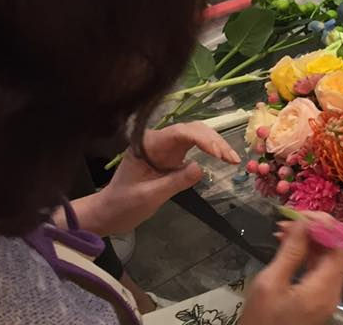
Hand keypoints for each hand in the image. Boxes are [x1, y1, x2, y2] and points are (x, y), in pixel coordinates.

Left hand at [95, 123, 240, 233]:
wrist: (109, 213)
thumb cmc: (123, 205)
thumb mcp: (149, 196)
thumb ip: (175, 181)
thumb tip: (201, 168)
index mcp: (148, 144)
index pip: (181, 132)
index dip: (204, 139)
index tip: (220, 154)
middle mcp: (158, 140)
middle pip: (192, 130)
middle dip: (214, 141)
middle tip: (233, 159)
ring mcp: (165, 146)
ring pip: (196, 135)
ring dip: (215, 144)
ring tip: (232, 159)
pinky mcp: (170, 155)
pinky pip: (193, 145)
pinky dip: (209, 149)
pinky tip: (221, 157)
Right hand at [240, 217, 342, 324]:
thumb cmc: (261, 322)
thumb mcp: (270, 284)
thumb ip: (291, 251)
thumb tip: (303, 221)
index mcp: (325, 288)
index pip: (341, 245)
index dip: (326, 224)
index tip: (302, 214)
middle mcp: (332, 291)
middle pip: (336, 250)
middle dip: (316, 229)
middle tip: (290, 220)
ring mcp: (326, 297)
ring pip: (327, 258)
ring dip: (310, 240)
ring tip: (284, 230)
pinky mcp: (317, 300)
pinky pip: (319, 269)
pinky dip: (307, 254)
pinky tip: (288, 245)